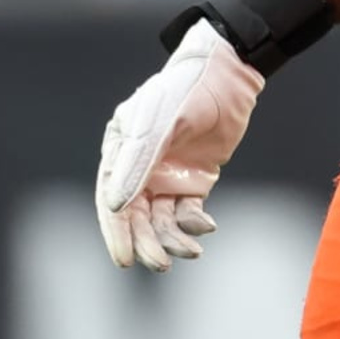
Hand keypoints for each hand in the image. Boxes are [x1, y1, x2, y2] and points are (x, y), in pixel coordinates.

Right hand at [95, 19, 263, 270]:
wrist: (228, 74)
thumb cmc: (184, 90)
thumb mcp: (157, 121)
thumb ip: (138, 161)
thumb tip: (116, 206)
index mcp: (120, 152)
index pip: (112, 200)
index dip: (116, 232)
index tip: (124, 259)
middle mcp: (139, 168)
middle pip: (136, 217)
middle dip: (146, 243)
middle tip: (161, 264)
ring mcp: (166, 175)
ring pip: (160, 220)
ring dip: (171, 239)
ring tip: (191, 250)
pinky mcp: (193, 180)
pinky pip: (187, 213)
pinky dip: (193, 224)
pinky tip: (206, 227)